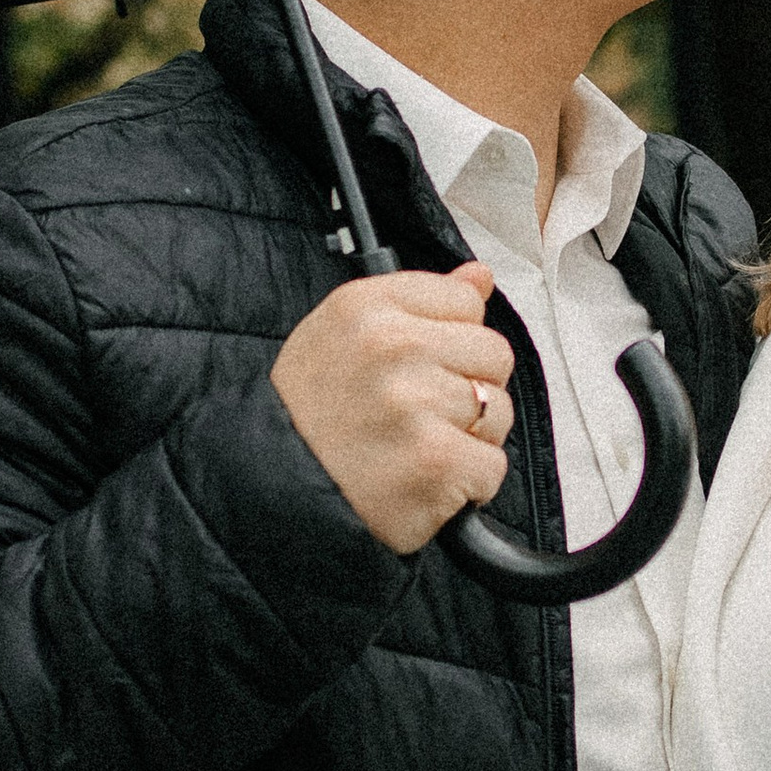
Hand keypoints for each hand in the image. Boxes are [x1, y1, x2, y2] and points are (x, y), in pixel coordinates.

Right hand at [271, 264, 513, 552]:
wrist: (272, 493)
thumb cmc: (310, 417)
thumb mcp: (345, 336)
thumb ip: (419, 302)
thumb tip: (479, 277)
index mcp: (367, 306)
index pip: (465, 300)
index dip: (451, 341)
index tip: (419, 367)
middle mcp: (391, 347)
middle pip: (493, 353)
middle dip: (468, 388)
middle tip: (418, 416)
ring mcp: (414, 404)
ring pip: (498, 409)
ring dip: (471, 438)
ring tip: (416, 448)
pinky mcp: (435, 461)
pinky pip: (493, 464)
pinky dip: (468, 485)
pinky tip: (424, 481)